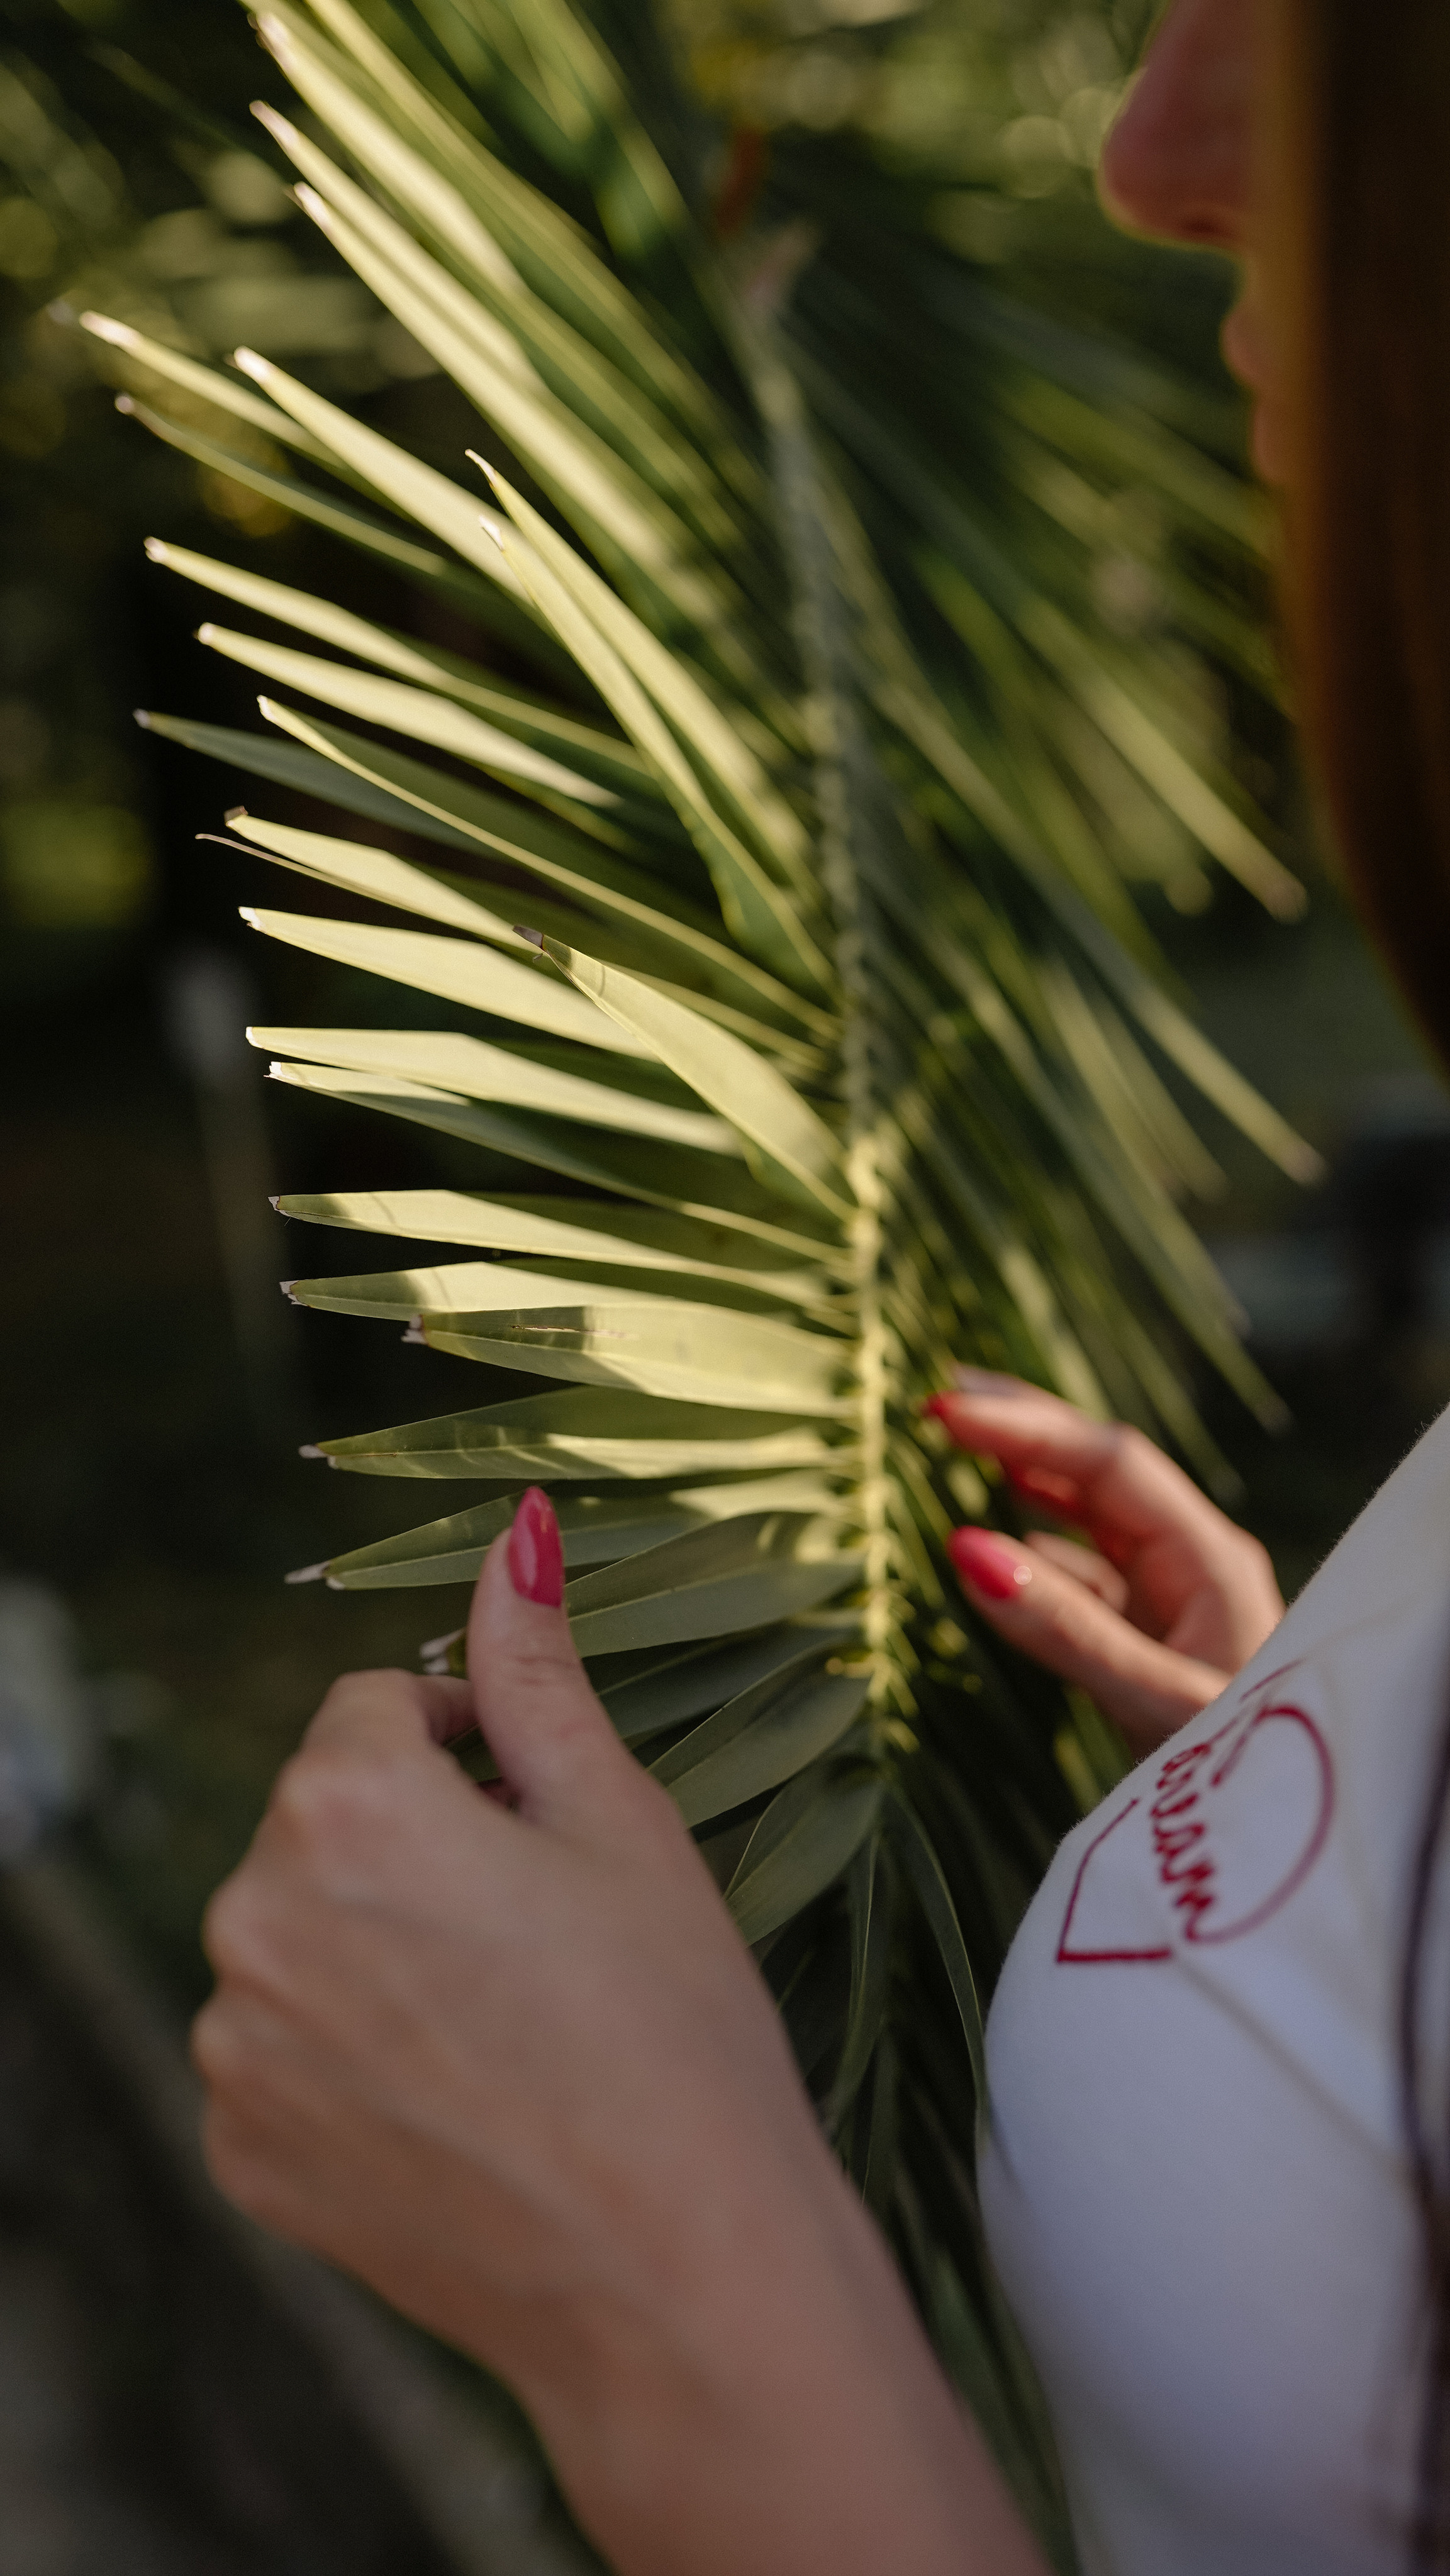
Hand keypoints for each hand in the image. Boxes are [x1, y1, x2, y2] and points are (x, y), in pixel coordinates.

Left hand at [194, 1489, 1043, 2575]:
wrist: (677, 2276)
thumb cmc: (673, 2029)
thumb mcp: (619, 1823)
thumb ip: (535, 1672)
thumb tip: (515, 1533)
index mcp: (345, 1805)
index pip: (377, 1711)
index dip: (471, 1756)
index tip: (543, 1825)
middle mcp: (254, 1914)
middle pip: (326, 1820)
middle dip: (417, 1847)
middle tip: (539, 1934)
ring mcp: (236, 2045)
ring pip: (303, 1934)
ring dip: (378, 1948)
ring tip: (506, 2025)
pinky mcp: (242, 2151)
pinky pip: (283, 2053)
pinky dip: (350, 2058)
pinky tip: (456, 2101)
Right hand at [926, 1374, 1283, 1753]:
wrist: (1286, 1844)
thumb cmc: (1242, 1772)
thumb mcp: (1154, 1699)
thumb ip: (1063, 1628)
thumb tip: (966, 1549)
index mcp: (1210, 1558)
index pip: (1109, 1463)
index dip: (1028, 1427)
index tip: (946, 1410)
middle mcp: (1191, 1566)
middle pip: (1097, 1476)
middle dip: (1023, 1431)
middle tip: (940, 1398)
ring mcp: (1168, 1606)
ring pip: (1084, 1525)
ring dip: (1020, 1486)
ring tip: (954, 1451)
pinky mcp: (1144, 1647)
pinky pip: (1078, 1583)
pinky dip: (1027, 1559)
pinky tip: (986, 1553)